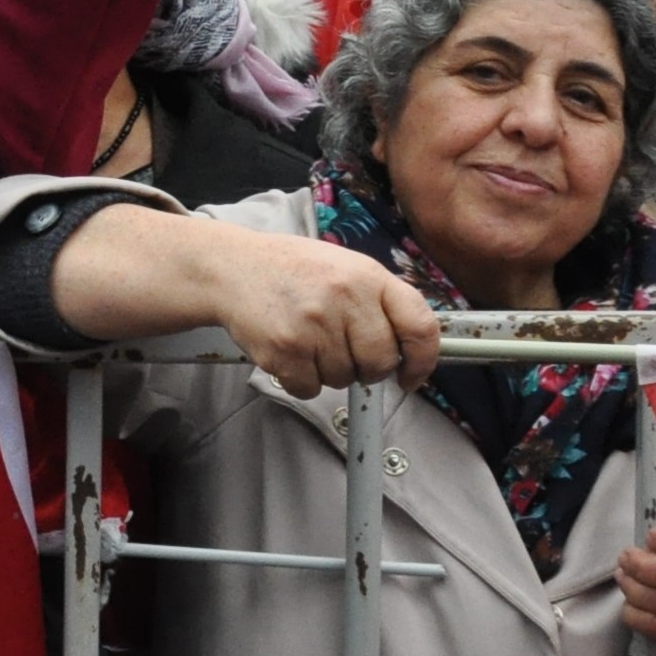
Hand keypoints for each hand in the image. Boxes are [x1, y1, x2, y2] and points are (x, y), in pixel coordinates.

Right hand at [202, 233, 440, 395]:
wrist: (232, 267)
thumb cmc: (292, 270)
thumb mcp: (346, 268)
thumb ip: (380, 301)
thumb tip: (411, 347)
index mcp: (368, 276)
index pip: (420, 326)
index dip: (424, 360)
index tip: (412, 375)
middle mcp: (345, 298)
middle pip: (381, 362)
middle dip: (367, 367)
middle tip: (345, 351)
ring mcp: (314, 325)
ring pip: (345, 379)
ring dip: (330, 370)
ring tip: (309, 340)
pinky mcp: (285, 350)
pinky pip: (311, 388)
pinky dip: (302, 379)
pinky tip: (291, 351)